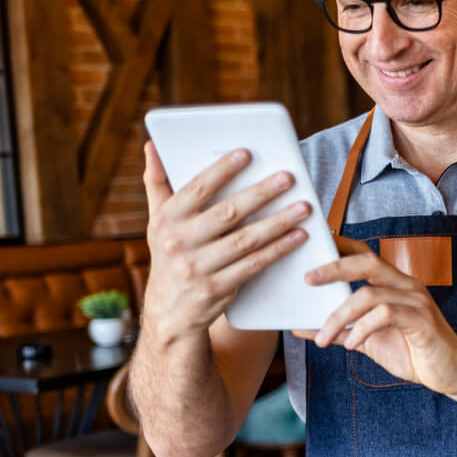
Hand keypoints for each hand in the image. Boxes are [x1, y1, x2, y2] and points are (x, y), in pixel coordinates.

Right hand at [141, 142, 312, 340]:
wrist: (169, 311)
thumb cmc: (171, 253)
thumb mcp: (157, 220)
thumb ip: (158, 183)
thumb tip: (152, 144)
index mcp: (165, 220)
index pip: (197, 189)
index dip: (222, 170)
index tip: (247, 153)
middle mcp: (178, 243)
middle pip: (227, 212)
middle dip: (260, 193)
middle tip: (288, 177)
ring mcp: (198, 268)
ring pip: (245, 240)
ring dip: (278, 222)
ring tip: (304, 206)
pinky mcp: (217, 288)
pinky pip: (254, 265)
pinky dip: (278, 249)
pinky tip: (299, 236)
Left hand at [294, 237, 456, 396]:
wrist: (452, 373)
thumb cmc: (412, 352)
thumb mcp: (368, 341)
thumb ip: (339, 330)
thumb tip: (300, 327)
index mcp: (394, 284)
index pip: (365, 254)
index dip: (340, 246)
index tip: (312, 246)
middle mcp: (406, 285)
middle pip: (368, 262)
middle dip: (335, 267)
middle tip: (307, 279)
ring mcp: (416, 301)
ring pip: (370, 294)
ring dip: (339, 316)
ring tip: (323, 338)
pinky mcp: (422, 320)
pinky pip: (385, 316)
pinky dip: (361, 330)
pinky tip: (352, 345)